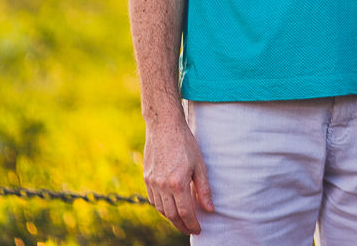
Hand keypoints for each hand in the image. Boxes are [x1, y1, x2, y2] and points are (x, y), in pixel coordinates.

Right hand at [143, 115, 213, 234]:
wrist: (164, 126)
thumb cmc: (185, 143)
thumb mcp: (200, 165)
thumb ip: (204, 189)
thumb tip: (209, 209)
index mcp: (178, 183)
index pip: (185, 213)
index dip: (192, 224)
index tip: (198, 229)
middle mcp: (162, 185)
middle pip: (172, 215)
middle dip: (181, 225)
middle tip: (190, 229)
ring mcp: (152, 182)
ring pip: (161, 209)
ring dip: (171, 218)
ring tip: (181, 220)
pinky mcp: (146, 177)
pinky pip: (153, 199)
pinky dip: (162, 207)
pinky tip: (170, 206)